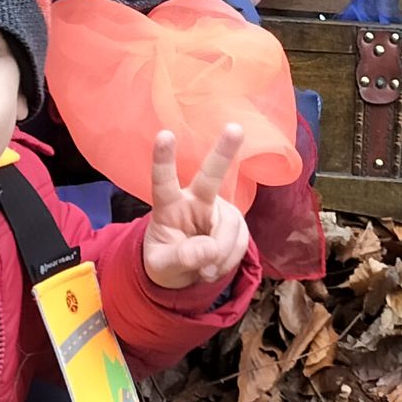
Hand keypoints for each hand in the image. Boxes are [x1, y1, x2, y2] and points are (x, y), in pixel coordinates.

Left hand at [141, 122, 252, 289]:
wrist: (184, 272)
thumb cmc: (165, 260)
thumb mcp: (161, 266)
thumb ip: (180, 258)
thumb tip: (207, 252)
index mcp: (169, 205)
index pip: (164, 181)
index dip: (164, 159)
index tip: (165, 134)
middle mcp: (195, 199)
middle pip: (211, 175)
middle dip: (224, 152)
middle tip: (235, 128)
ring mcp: (219, 210)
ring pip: (229, 228)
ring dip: (219, 256)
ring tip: (203, 271)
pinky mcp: (236, 223)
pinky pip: (240, 242)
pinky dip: (228, 261)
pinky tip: (214, 267)